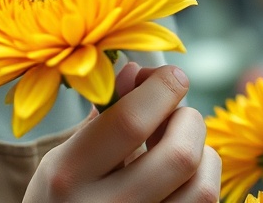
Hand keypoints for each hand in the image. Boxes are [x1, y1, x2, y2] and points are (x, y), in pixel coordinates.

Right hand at [24, 63, 220, 201]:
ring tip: (176, 150)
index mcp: (71, 176)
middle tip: (172, 117)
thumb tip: (138, 71)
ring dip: (202, 155)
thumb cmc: (59, 201)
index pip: (131, 120)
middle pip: (180, 155)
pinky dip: (202, 182)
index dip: (163, 88)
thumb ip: (102, 117)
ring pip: (203, 188)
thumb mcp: (63, 158)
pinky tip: (180, 178)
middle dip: (188, 121)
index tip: (169, 77)